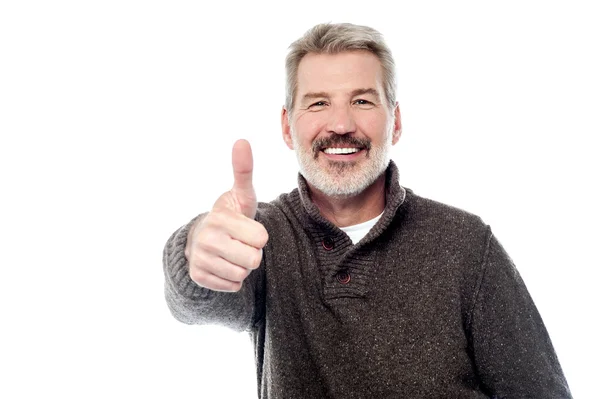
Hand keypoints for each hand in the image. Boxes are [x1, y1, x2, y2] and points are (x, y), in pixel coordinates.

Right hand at [185, 139, 268, 291]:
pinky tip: (222, 264)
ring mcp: (200, 260)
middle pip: (253, 260)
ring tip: (231, 253)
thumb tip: (242, 141)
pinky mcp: (198, 277)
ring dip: (242, 267)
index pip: (261, 239)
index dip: (259, 236)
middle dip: (251, 253)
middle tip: (239, 243)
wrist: (201, 238)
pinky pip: (232, 287)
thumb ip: (244, 170)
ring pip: (243, 276)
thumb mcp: (241, 194)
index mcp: (221, 219)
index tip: (246, 229)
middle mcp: (206, 240)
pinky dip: (231, 279)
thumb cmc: (230, 215)